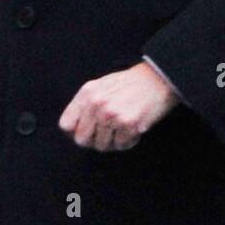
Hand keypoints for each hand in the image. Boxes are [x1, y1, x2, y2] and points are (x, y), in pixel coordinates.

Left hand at [58, 61, 180, 150]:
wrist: (158, 79)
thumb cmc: (131, 84)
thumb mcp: (101, 86)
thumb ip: (85, 105)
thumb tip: (71, 130)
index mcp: (87, 93)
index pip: (66, 125)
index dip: (75, 132)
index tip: (87, 132)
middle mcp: (96, 103)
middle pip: (82, 140)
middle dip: (94, 140)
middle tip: (108, 132)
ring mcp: (112, 114)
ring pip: (102, 146)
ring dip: (113, 141)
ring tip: (123, 127)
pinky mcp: (128, 124)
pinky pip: (121, 145)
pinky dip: (129, 141)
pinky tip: (134, 128)